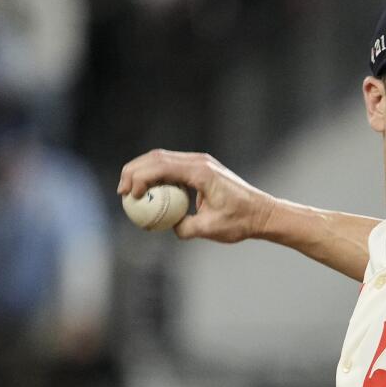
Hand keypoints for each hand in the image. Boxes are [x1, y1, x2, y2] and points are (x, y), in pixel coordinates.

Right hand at [118, 149, 275, 242]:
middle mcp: (199, 161)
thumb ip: (185, 228)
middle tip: (122, 192)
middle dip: (134, 171)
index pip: (161, 167)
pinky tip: (148, 192)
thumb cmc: (241, 221)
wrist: (263, 213)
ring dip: (143, 172)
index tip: (129, 196)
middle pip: (156, 157)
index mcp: (201, 172)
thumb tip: (167, 226)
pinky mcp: (201, 168)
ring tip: (130, 191)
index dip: (139, 178)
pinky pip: (172, 167)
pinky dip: (156, 176)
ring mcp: (200, 162)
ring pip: (162, 159)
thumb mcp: (211, 229)